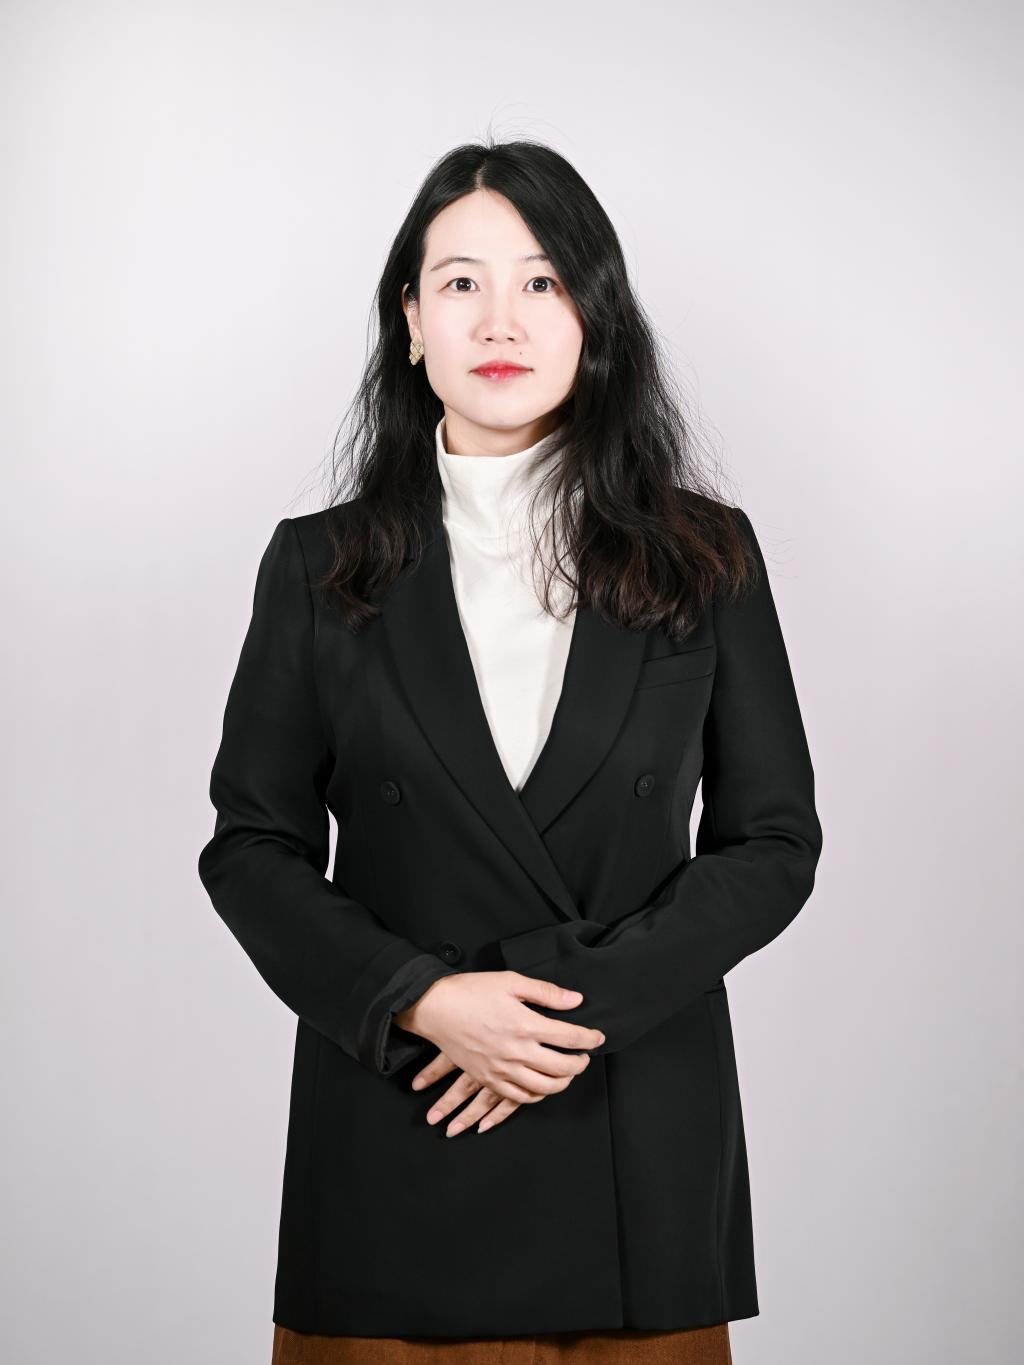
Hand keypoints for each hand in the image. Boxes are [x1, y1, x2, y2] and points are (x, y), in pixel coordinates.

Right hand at [396, 970, 605, 1135]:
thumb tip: (576, 1000)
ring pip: (543, 1088)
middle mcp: (516, 1051)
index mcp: (525, 1024)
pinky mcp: (488, 1078)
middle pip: (562, 1067)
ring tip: (567, 1073)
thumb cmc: (472, 990)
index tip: (598, 1037)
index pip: (570, 1037)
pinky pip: (518, 1097)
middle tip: (584, 1057)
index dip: (590, 1038)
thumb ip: (546, 992)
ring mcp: (501, 1069)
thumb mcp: (510, 981)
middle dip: (580, 1064)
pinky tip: (542, 1087)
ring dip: (562, 1083)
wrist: (435, 1008)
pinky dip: (536, 1096)